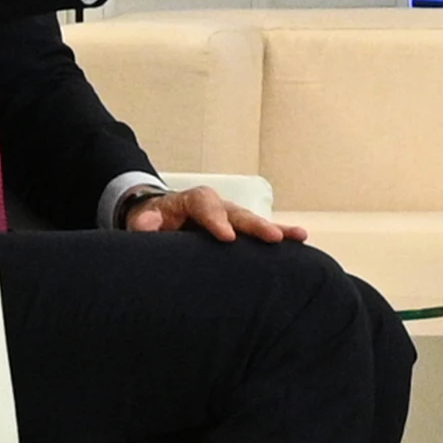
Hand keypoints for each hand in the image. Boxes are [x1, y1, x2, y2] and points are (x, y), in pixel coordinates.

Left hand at [119, 184, 308, 243]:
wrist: (162, 220)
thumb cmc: (154, 221)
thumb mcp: (143, 220)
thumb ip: (144, 223)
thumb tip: (145, 227)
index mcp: (193, 200)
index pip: (205, 203)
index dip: (216, 219)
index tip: (226, 237)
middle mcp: (218, 206)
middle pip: (238, 212)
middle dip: (255, 225)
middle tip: (272, 237)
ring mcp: (232, 219)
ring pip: (254, 222)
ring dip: (276, 230)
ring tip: (298, 236)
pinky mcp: (240, 233)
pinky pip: (261, 235)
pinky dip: (280, 238)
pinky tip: (300, 242)